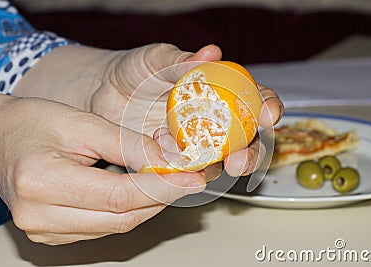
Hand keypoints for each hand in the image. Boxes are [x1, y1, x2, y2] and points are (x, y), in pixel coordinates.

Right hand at [0, 96, 205, 244]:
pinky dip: (129, 211)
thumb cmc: (32, 123)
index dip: (162, 187)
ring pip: (117, 226)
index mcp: (41, 182)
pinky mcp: (53, 233)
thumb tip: (167, 160)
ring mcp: (44, 230)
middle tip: (188, 180)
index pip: (119, 196)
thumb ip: (126, 143)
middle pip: (121, 218)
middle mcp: (39, 215)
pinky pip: (104, 227)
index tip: (190, 178)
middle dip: (162, 198)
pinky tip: (143, 192)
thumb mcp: (81, 123)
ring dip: (149, 205)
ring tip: (170, 182)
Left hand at [91, 43, 283, 175]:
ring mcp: (196, 143)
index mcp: (220, 91)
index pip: (254, 99)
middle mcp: (214, 120)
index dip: (266, 107)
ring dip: (213, 168)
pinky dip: (182, 171)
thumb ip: (182, 60)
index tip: (267, 115)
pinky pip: (187, 173)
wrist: (103, 93)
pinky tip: (165, 157)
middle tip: (238, 161)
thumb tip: (211, 53)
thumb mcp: (155, 60)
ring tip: (191, 160)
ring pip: (220, 163)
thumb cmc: (134, 71)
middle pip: (247, 141)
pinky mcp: (175, 162)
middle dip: (250, 154)